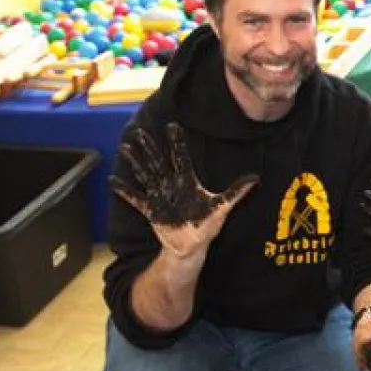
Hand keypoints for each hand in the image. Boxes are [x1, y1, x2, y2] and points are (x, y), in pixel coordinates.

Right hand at [110, 122, 257, 257]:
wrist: (192, 246)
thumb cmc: (207, 225)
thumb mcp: (223, 206)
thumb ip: (237, 191)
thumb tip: (256, 178)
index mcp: (188, 181)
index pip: (181, 157)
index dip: (177, 142)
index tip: (173, 125)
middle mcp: (172, 185)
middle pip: (159, 161)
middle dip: (151, 147)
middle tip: (140, 130)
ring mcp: (159, 196)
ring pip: (146, 174)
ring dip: (136, 161)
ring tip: (126, 146)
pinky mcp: (150, 209)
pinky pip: (135, 198)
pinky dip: (124, 190)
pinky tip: (114, 180)